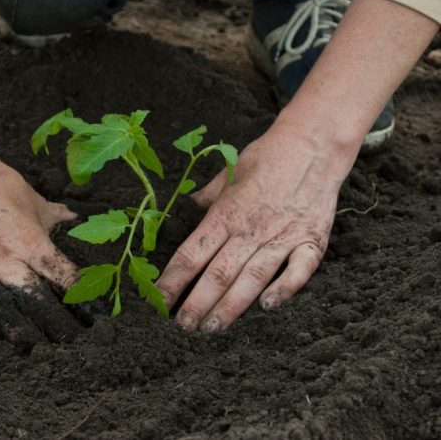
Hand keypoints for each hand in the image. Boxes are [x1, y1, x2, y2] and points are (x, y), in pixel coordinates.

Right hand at [0, 152, 81, 349]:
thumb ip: (56, 216)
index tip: (97, 319)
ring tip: (31, 348)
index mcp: (32, 242)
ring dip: (14, 329)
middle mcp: (7, 259)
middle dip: (56, 324)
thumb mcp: (35, 201)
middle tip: (72, 344)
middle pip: (36, 298)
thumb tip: (77, 218)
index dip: (83, 298)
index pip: (64, 275)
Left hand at [157, 125, 357, 331]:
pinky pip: (298, 270)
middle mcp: (250, 229)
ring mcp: (282, 236)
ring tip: (212, 328)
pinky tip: (268, 306)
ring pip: (251, 278)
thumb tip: (188, 203)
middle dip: (197, 303)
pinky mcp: (311, 240)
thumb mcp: (229, 171)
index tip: (159, 300)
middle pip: (218, 274)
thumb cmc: (267, 156)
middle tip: (182, 326)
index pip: (192, 253)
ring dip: (230, 307)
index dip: (173, 280)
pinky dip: (284, 289)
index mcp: (226, 213)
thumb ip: (208, 195)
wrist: (314, 144)